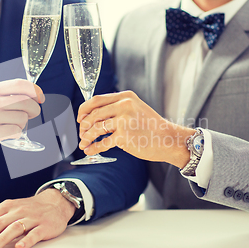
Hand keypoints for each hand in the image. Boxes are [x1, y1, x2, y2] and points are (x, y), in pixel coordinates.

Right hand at [0, 79, 44, 164]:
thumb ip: (7, 94)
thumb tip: (34, 94)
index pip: (19, 84)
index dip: (35, 90)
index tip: (41, 98)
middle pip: (26, 102)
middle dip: (34, 110)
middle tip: (32, 114)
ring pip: (23, 118)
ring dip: (22, 123)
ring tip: (12, 124)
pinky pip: (16, 131)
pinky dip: (16, 133)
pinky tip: (7, 132)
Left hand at [0, 189, 75, 247]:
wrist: (56, 202)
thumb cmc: (29, 209)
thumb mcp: (8, 210)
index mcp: (6, 207)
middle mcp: (17, 211)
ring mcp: (31, 218)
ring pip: (14, 228)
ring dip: (1, 239)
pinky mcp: (44, 226)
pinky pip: (35, 234)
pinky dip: (27, 240)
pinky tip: (19, 247)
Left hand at [77, 91, 193, 167]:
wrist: (168, 139)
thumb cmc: (151, 126)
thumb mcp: (136, 108)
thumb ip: (118, 107)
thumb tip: (94, 115)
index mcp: (125, 97)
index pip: (96, 100)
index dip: (84, 109)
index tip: (80, 118)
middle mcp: (124, 106)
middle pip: (93, 114)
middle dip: (84, 126)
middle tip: (81, 133)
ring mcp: (124, 121)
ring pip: (96, 128)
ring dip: (86, 137)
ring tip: (83, 143)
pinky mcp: (124, 136)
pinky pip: (103, 142)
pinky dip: (93, 147)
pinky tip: (90, 150)